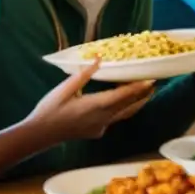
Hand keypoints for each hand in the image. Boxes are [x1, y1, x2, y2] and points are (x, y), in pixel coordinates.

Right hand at [26, 59, 154, 141]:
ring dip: (136, 104)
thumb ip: (84, 75)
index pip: (123, 96)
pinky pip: (115, 119)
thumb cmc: (50, 109)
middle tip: (154, 83)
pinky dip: (123, 109)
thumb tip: (99, 59)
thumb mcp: (65, 88)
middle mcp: (102, 118)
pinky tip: (122, 103)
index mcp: (95, 105)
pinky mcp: (97, 131)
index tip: (151, 80)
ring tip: (146, 94)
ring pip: (124, 114)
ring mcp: (101, 127)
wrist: (40, 134)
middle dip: (142, 95)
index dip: (138, 88)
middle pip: (128, 106)